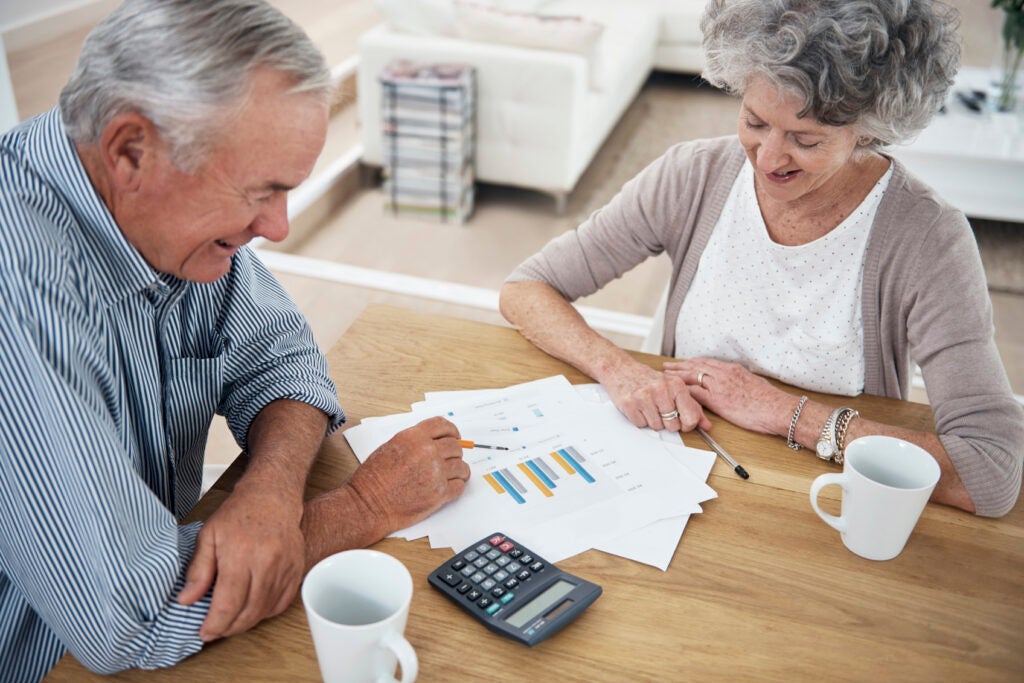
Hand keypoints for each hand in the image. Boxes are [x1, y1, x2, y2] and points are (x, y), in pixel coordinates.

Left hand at [178, 482, 304, 641]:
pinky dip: (265, 612)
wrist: (272, 497)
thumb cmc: (239, 513)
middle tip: (215, 629)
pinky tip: (252, 608)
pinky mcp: (296, 569)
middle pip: (248, 612)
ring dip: (246, 622)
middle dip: (228, 628)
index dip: (215, 624)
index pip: (228, 604)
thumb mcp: (208, 536)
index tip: (205, 631)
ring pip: (265, 610)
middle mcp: (266, 563)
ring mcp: (285, 567)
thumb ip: (198, 570)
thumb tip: (187, 600)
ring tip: (231, 621)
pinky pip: (282, 603)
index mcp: (240, 554)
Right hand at [346, 416, 469, 533]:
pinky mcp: (440, 493)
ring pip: (461, 466)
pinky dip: (457, 486)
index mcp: (414, 437)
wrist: (369, 504)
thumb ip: (414, 441)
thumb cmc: (373, 479)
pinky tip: (450, 487)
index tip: (455, 436)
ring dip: (458, 470)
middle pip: (455, 446)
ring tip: (452, 475)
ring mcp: (435, 473)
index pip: (443, 426)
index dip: (452, 431)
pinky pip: (460, 486)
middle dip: (454, 453)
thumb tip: (433, 442)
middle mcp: (427, 452)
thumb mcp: (391, 446)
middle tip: (450, 459)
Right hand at [601, 360, 709, 431]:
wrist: (621, 369)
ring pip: (656, 426)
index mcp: (676, 385)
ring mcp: (644, 397)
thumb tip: (707, 426)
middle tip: (660, 409)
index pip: (690, 418)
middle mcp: (661, 389)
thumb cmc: (649, 379)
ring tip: (649, 406)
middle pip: (673, 426)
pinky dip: (640, 419)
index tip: (681, 420)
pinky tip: (639, 407)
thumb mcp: (674, 388)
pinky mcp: (629, 404)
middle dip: (667, 422)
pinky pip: (641, 424)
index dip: (686, 424)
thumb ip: (693, 406)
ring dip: (653, 420)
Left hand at [664, 358, 791, 434]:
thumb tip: (738, 385)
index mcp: (733, 369)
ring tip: (664, 377)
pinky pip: (695, 393)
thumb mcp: (754, 384)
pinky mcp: (717, 399)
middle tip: (666, 366)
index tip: (682, 363)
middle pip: (695, 366)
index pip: (707, 362)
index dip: (692, 363)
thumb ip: (741, 382)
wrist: (778, 409)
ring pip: (692, 376)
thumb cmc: (770, 401)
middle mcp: (724, 374)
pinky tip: (674, 393)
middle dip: (679, 366)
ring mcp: (720, 385)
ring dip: (676, 377)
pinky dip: (683, 392)